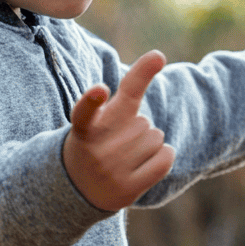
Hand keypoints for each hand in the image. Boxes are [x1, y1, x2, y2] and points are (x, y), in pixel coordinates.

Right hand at [62, 51, 175, 210]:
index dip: (92, 99)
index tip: (100, 89)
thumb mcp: (103, 115)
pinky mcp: (127, 190)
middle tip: (116, 143)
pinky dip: (164, 156)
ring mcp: (110, 171)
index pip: (88, 109)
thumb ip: (128, 87)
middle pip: (143, 122)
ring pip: (157, 138)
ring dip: (150, 143)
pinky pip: (165, 158)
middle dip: (138, 128)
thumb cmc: (99, 140)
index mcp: (84, 128)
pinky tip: (143, 165)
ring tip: (125, 158)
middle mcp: (95, 149)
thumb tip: (157, 55)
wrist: (79, 189)